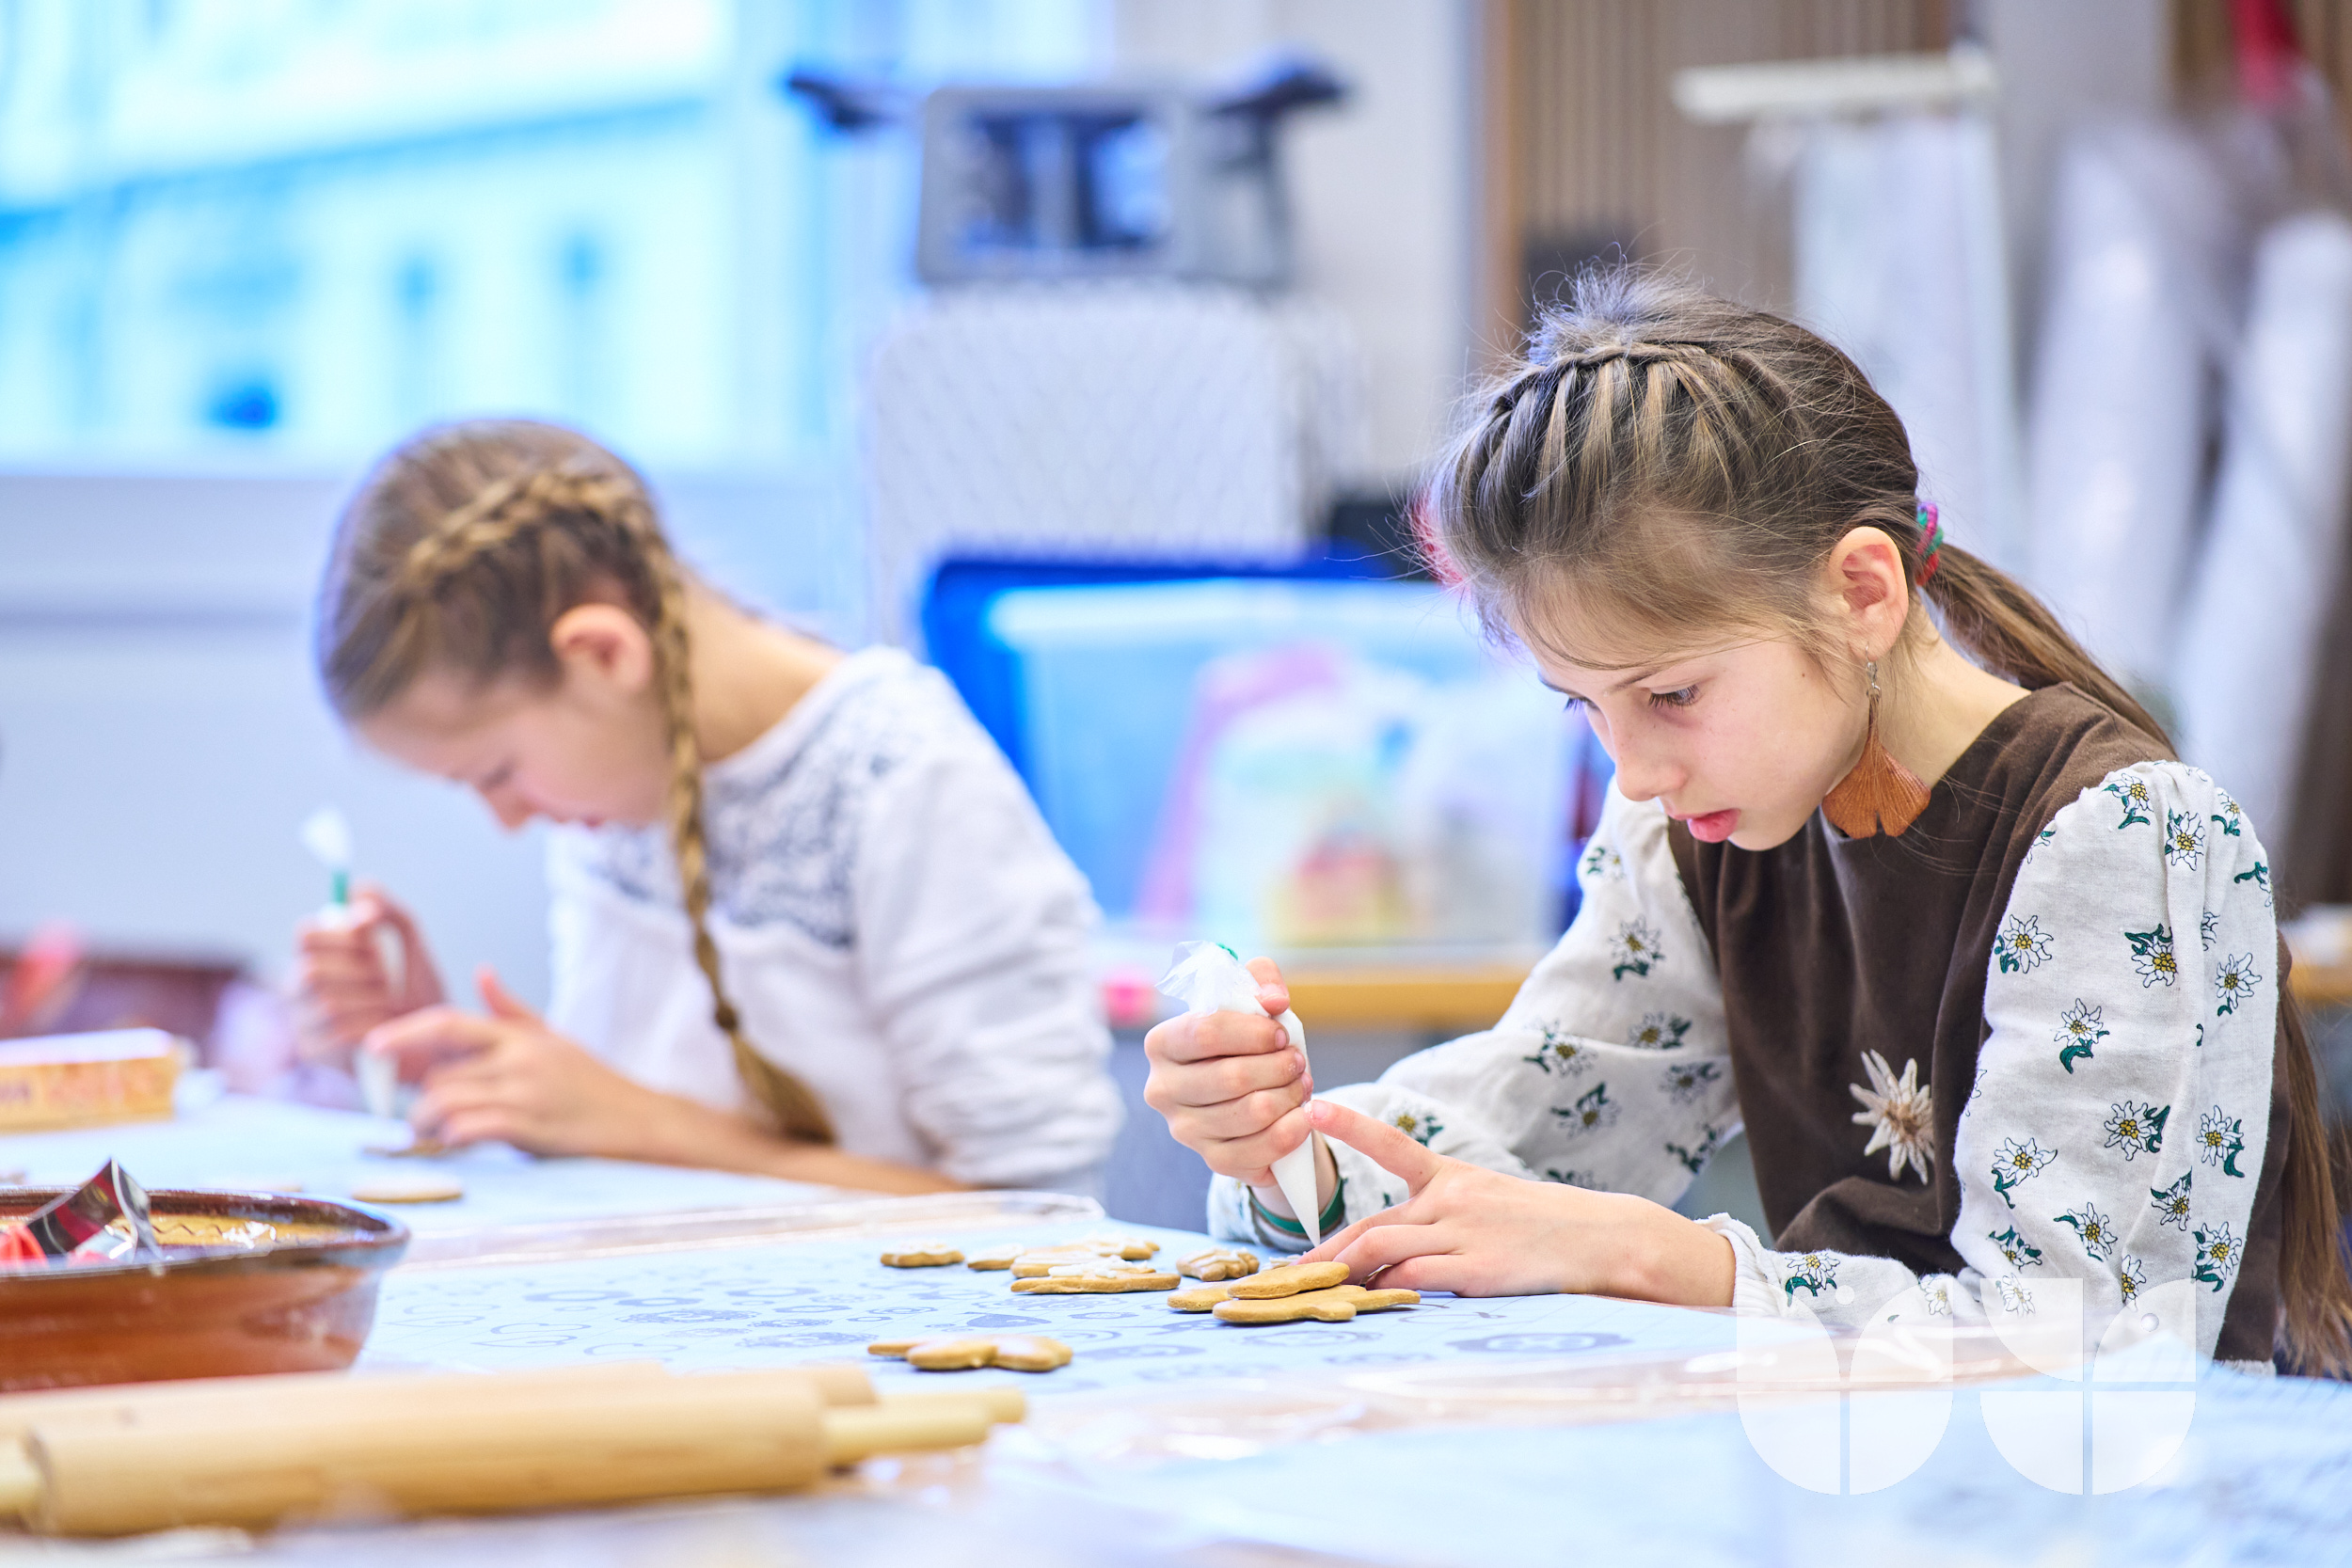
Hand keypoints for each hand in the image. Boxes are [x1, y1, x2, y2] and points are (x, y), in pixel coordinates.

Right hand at [292, 884, 444, 1062]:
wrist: (435, 1047)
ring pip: (329, 1004)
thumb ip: (390, 913)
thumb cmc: (417, 993)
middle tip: (388, 980)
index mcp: (316, 956)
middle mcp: (298, 988)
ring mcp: (301, 1022)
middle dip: (362, 973)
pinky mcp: (314, 1054)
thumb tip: (361, 888)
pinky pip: (341, 1034)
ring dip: (374, 1003)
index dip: (343, 935)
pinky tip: (386, 1029)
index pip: (306, 934)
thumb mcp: (412, 947)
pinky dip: (374, 1028)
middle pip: (311, 970)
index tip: (374, 939)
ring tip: (392, 1006)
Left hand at [365, 967, 673, 1158]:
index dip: (404, 1033)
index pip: (448, 1023)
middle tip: (419, 1119)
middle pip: (440, 1073)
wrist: (643, 1121)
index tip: (373, 1047)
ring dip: (427, 1123)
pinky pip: (472, 1128)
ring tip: (431, 1135)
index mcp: (520, 1037)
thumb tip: (482, 973)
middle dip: (420, 1099)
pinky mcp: (533, 1129)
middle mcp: (520, 1059)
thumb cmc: (595, 1084)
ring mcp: (527, 1094)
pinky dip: (453, 1137)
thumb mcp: (555, 1038)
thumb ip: (512, 1010)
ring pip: (447, 1101)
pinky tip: (457, 1144)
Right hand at [1142, 956, 1314, 1188]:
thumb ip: (1261, 980)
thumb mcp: (1251, 1001)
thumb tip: (1274, 1000)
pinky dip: (1292, 1130)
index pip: (1205, 1032)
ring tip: (1302, 1084)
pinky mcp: (1212, 1159)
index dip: (1253, 1032)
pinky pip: (1261, 1149)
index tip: (1280, 1033)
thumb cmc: (1247, 1042)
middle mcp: (1162, 1089)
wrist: (1252, 1095)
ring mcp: (1185, 1129)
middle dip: (1278, 1066)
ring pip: (1251, 1112)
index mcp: (1162, 1044)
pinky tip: (1302, 1116)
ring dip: (1290, 1095)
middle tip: (1297, 1061)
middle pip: (1231, 1077)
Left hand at [1299, 1100, 1735, 1305]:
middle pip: (1371, 1223)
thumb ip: (1446, 1217)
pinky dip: (1384, 1291)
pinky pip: (1414, 1278)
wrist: (1605, 1240)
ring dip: (1342, 1273)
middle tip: (1289, 1273)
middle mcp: (1451, 1199)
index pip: (1393, 1145)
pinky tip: (1368, 1303)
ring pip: (1381, 1248)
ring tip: (1314, 1293)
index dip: (1352, 1126)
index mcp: (1454, 1177)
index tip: (1316, 1106)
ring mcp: (1462, 1233)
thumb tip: (1396, 1251)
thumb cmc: (1549, 1228)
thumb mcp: (1495, 1203)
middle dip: (1326, 1251)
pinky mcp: (1476, 1268)